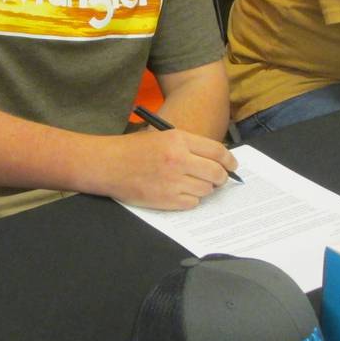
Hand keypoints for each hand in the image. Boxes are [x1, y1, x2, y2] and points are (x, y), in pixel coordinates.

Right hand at [103, 129, 236, 209]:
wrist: (107, 164)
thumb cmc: (134, 150)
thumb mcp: (163, 137)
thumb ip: (189, 147)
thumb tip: (217, 161)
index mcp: (179, 140)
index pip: (218, 152)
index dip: (230, 161)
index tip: (232, 166)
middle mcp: (178, 159)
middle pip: (216, 173)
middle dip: (220, 178)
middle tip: (217, 179)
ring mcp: (172, 181)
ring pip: (206, 190)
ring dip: (204, 189)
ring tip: (193, 184)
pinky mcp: (165, 199)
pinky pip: (192, 203)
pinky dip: (191, 200)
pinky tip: (180, 193)